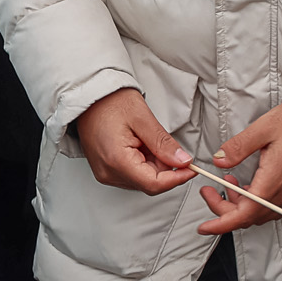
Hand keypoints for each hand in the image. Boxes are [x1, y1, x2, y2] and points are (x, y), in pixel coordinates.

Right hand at [72, 88, 195, 196]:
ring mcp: (105, 173)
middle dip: (165, 168)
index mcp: (117, 161)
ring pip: (141, 180)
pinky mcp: (105, 170)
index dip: (177, 178)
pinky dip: (143, 163)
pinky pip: (131, 174)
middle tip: (167, 144)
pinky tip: (140, 144)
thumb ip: (163, 143)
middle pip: (148, 183)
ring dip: (154, 164)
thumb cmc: (111, 102)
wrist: (89, 96)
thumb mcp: (143, 118)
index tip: (192, 168)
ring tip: (148, 139)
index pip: (153, 184)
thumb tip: (182, 161)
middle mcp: (108, 173)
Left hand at [198, 101, 281, 234]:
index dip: (221, 224)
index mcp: (272, 182)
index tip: (204, 227)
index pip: (243, 215)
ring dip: (240, 205)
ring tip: (229, 183)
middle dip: (224, 209)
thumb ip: (238, 147)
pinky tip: (249, 185)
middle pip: (248, 217)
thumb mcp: (263, 128)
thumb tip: (218, 161)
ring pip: (260, 214)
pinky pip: (272, 208)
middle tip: (209, 191)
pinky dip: (255, 203)